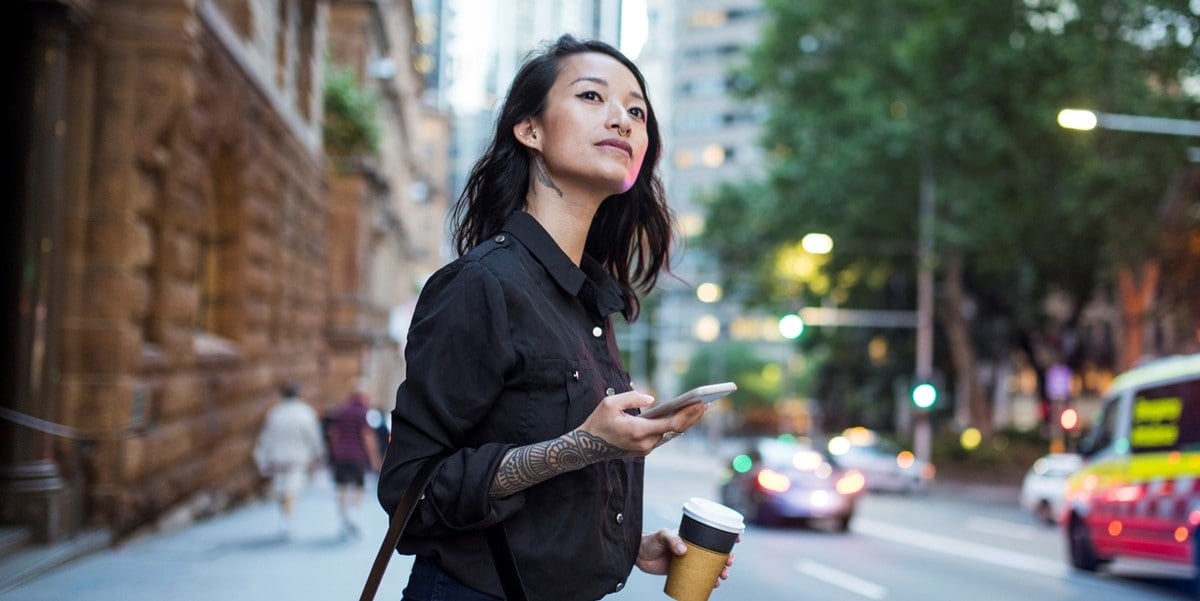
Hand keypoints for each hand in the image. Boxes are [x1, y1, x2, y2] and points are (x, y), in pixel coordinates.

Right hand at [576, 391, 707, 455]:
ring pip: (671, 434)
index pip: (672, 424)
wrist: (587, 446)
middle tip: (706, 403)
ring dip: (685, 421)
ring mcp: (645, 449)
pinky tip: (683, 416)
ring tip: (699, 408)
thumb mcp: (609, 403)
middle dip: (692, 416)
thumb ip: (632, 397)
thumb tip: (651, 398)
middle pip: (676, 430)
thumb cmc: (598, 422)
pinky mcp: (643, 449)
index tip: (700, 403)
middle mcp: (645, 443)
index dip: (688, 414)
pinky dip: (674, 426)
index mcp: (638, 431)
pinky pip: (663, 436)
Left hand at [636, 529, 734, 585]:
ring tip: (723, 576)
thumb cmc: (650, 541)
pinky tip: (714, 586)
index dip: (727, 536)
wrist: (638, 555)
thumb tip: (683, 550)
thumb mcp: (662, 536)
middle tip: (729, 563)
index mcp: (692, 536)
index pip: (712, 534)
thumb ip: (672, 540)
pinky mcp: (684, 572)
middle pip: (716, 552)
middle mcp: (693, 548)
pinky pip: (700, 577)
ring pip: (710, 566)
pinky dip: (708, 582)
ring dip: (720, 571)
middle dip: (727, 558)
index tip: (737, 539)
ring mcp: (689, 560)